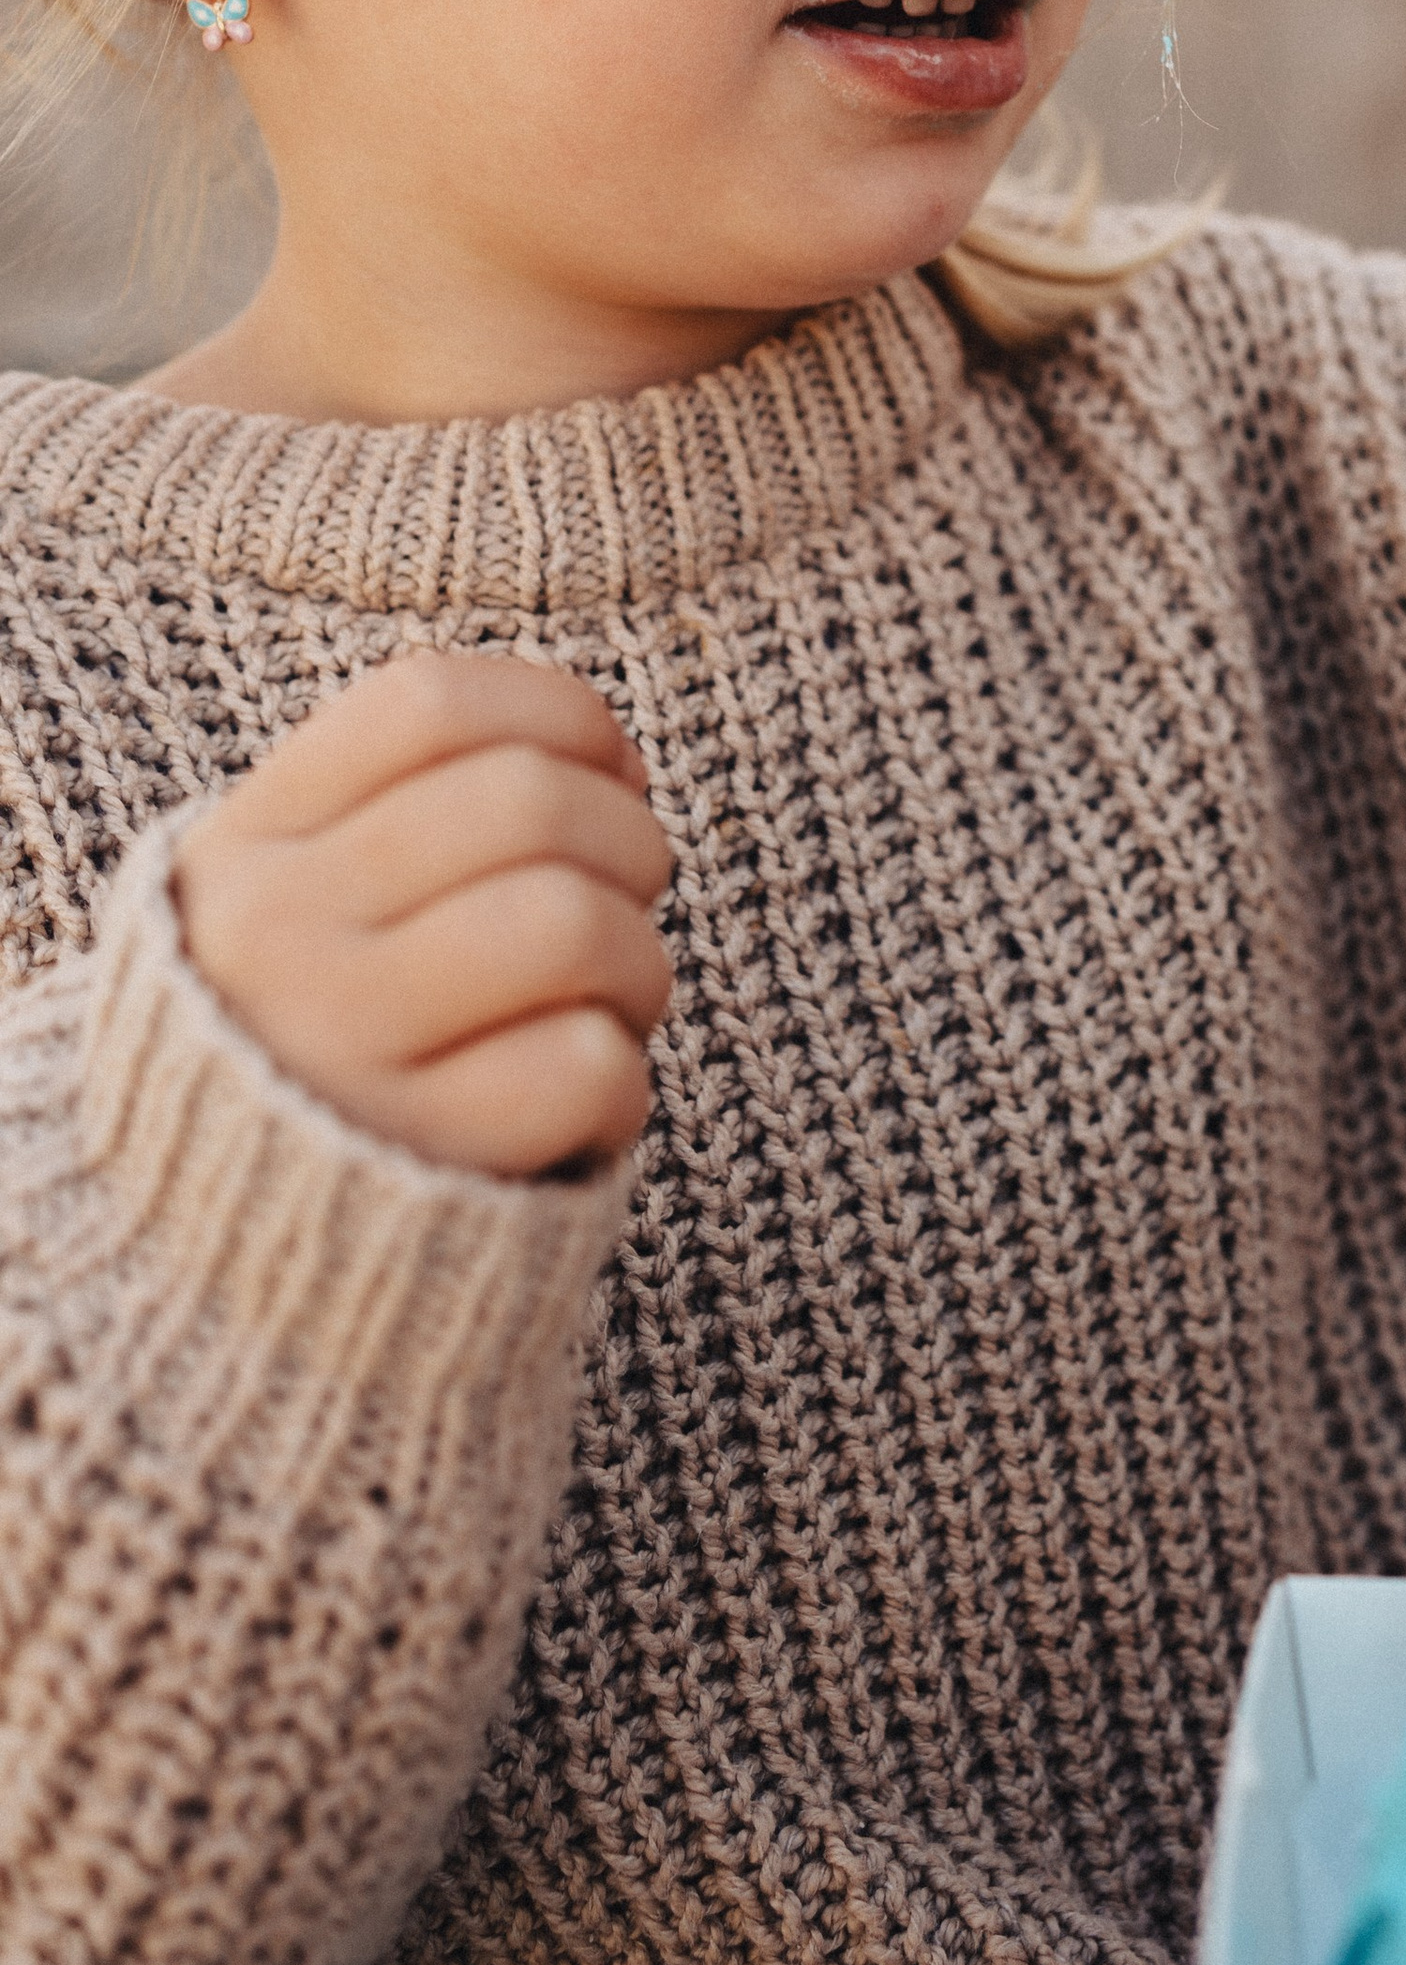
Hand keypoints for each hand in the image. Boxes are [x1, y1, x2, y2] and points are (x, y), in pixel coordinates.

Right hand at [173, 654, 673, 1177]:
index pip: (427, 704)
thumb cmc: (312, 1038)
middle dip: (629, 836)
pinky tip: (581, 1100)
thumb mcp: (295, 899)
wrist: (210, 1260)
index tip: (608, 766)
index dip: (558, 712)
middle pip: (527, 801)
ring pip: (571, 922)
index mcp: (249, 850)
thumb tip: (598, 748)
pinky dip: (622, 1080)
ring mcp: (341, 1054)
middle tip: (627, 893)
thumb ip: (402, 805)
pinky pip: (585, 1067)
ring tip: (612, 1000)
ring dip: (638, 958)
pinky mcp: (422, 1164)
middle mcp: (278, 938)